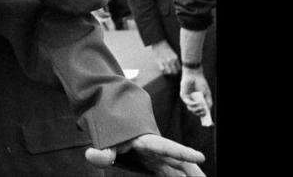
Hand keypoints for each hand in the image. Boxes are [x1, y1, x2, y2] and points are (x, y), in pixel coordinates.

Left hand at [85, 133, 205, 175]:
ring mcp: (157, 159)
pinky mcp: (155, 165)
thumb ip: (103, 150)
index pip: (166, 148)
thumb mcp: (107, 139)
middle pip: (179, 163)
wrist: (113, 120)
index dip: (182, 153)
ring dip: (190, 176)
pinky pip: (169, 174)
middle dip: (193, 172)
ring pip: (177, 170)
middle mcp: (156, 151)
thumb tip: (92, 155)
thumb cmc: (112, 131)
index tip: (200, 157)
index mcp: (147, 142)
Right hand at [150, 40, 179, 74]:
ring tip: (166, 70)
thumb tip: (176, 66)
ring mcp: (165, 61)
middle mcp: (171, 60)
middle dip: (173, 72)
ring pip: (169, 72)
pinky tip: (162, 68)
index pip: (179, 68)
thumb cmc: (165, 47)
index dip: (177, 70)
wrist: (158, 42)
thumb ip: (175, 59)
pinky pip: (162, 69)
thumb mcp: (173, 53)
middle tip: (170, 71)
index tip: (175, 70)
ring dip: (168, 72)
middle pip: (175, 71)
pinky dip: (162, 70)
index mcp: (175, 57)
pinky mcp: (159, 61)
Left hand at [180, 68, 212, 116]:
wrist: (195, 75)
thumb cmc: (201, 84)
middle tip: (204, 113)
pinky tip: (197, 103)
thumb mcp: (207, 94)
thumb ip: (208, 102)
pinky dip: (192, 104)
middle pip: (195, 112)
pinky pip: (187, 102)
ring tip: (201, 107)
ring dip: (196, 110)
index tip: (208, 120)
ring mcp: (188, 99)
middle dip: (200, 114)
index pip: (199, 111)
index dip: (203, 116)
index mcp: (198, 102)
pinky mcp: (183, 95)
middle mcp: (192, 101)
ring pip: (190, 109)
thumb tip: (208, 111)